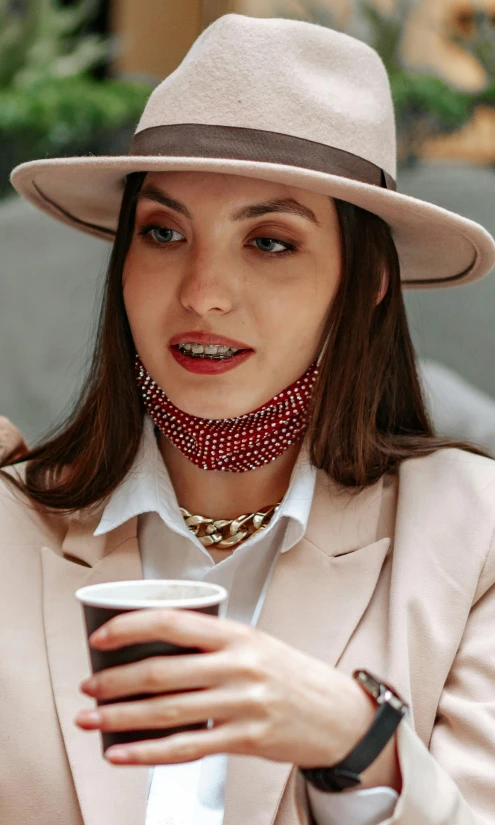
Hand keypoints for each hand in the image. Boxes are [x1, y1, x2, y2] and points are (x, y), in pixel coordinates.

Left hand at [75, 607, 375, 767]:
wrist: (338, 714)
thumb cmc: (291, 675)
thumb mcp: (255, 643)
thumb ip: (212, 643)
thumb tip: (156, 646)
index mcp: (237, 634)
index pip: (173, 622)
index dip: (130, 627)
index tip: (101, 637)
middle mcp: (238, 666)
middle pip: (162, 671)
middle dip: (114, 682)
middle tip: (87, 688)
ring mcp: (242, 704)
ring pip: (167, 712)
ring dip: (120, 717)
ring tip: (92, 720)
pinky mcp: (244, 739)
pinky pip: (187, 748)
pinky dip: (147, 752)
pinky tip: (122, 753)